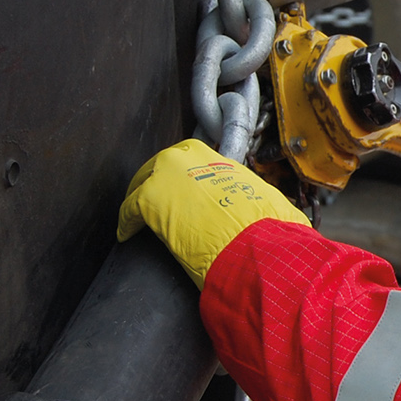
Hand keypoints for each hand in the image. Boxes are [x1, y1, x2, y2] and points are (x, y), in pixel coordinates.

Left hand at [118, 138, 309, 286]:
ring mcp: (165, 176)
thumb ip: (253, 199)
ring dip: (140, 198)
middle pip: (161, 166)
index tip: (181, 189)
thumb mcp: (264, 201)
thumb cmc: (265, 227)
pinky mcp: (147, 199)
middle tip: (156, 200)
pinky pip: (129, 209)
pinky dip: (126, 222)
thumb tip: (274, 212)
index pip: (190, 159)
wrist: (253, 243)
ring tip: (137, 216)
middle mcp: (189, 159)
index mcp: (217, 158)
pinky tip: (126, 233)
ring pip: (142, 183)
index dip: (183, 176)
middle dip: (157, 181)